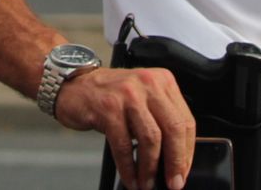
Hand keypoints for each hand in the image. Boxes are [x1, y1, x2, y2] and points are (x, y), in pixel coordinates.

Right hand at [55, 67, 194, 189]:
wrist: (73, 84)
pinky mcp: (108, 108)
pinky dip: (128, 167)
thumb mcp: (142, 98)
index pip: (185, 121)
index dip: (187, 152)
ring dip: (150, 169)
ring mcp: (128, 94)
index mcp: (161, 81)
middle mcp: (147, 84)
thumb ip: (160, 118)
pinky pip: (124, 145)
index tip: (183, 171)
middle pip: (173, 129)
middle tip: (173, 183)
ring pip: (151, 139)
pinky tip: (130, 178)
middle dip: (175, 162)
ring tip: (147, 184)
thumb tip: (176, 158)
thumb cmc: (108, 94)